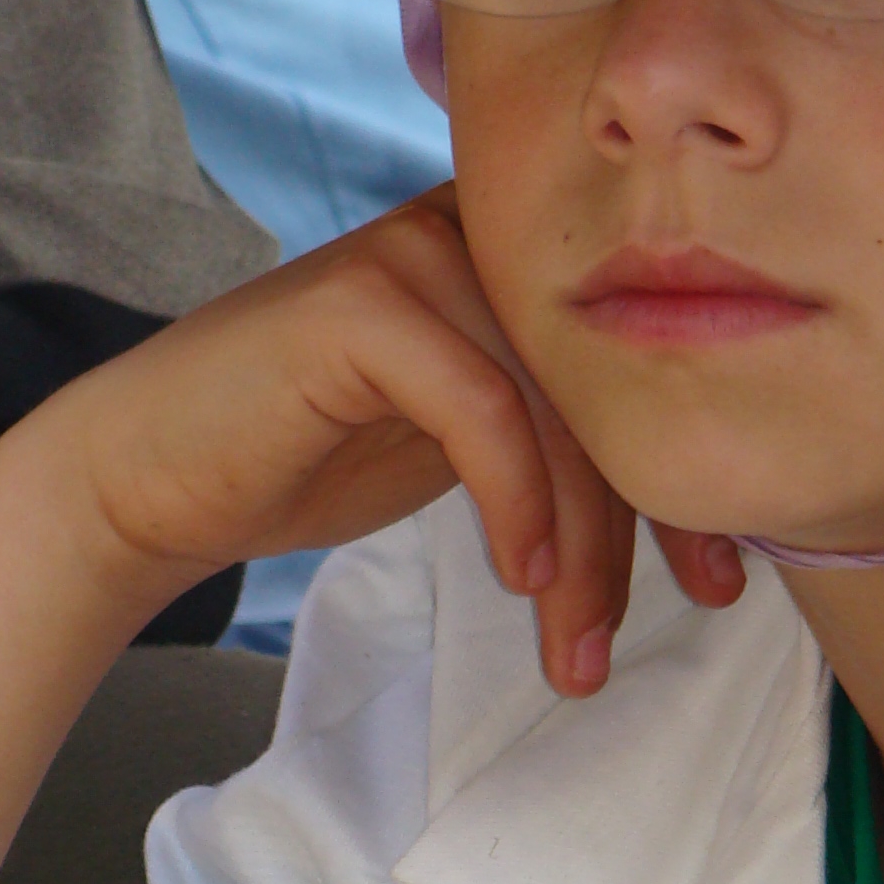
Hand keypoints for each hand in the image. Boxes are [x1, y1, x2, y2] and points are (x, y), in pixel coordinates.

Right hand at [39, 187, 745, 696]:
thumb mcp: (468, 440)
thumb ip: (558, 430)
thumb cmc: (311, 459)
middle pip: (613, 385)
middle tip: (692, 616)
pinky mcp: (363, 303)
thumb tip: (691, 497)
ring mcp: (417, 256)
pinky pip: (484, 413)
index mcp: (519, 255)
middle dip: (656, 521)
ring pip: (555, 412)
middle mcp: (479, 232)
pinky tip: (517, 581)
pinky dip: (516, 508)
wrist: (154, 475)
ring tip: (577, 650)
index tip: (729, 578)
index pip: (641, 361)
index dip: (691, 471)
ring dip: (582, 549)